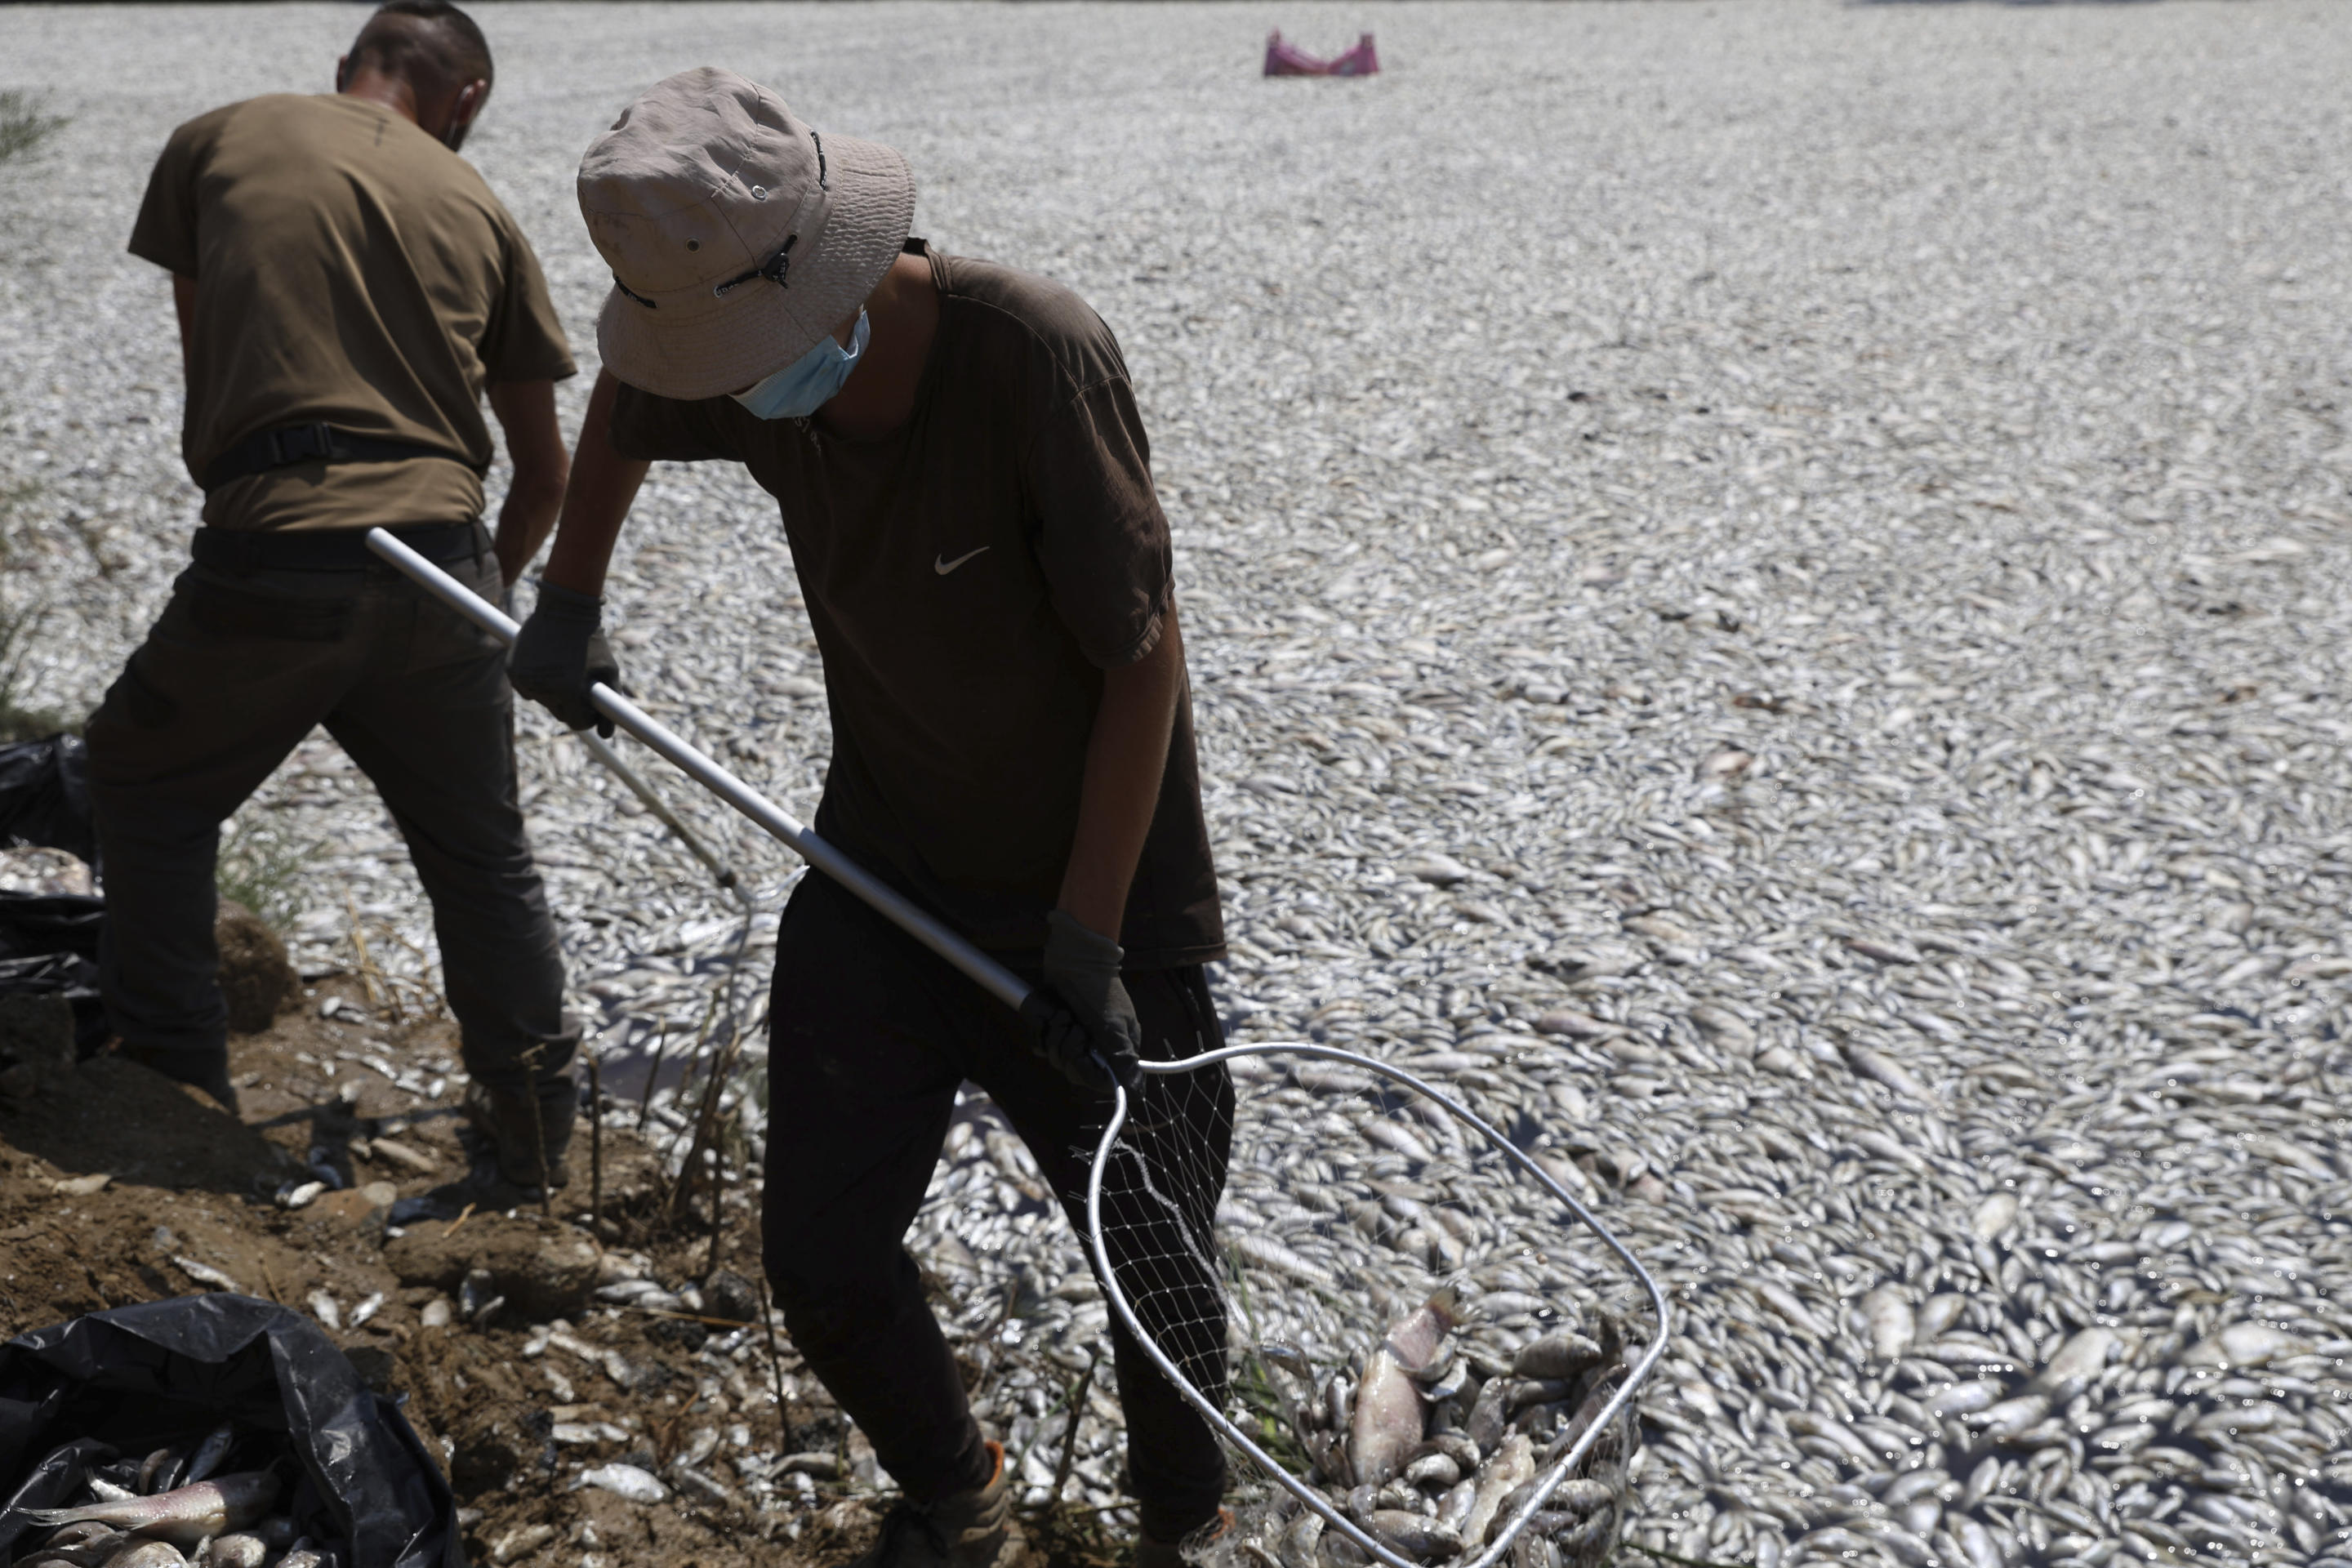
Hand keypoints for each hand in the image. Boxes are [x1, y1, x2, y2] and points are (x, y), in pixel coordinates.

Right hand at [510, 580, 620, 736]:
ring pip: (543, 700)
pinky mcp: (511, 670)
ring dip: (554, 692)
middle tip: (579, 682)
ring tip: (564, 667)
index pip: (579, 722)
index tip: (593, 705)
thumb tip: (608, 735)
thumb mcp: (609, 671)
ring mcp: (525, 679)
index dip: (589, 716)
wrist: (564, 609)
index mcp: (569, 691)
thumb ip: (612, 706)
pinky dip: (536, 681)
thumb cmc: (591, 641)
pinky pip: (527, 688)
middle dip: (572, 704)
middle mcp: (544, 689)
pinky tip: (547, 663)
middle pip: (560, 714)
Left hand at [1022, 909, 1142, 1091]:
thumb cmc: (1098, 991)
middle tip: (1073, 1027)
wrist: (1075, 956)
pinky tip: (1050, 1016)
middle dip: (1068, 1049)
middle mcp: (1097, 1045)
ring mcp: (1076, 1034)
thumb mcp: (1112, 1027)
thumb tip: (1137, 1093)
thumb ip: (1122, 1061)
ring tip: (1063, 1015)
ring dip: (1055, 1036)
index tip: (1081, 1054)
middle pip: (1075, 1070)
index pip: (1100, 1079)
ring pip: (1057, 1057)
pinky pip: (1043, 1044)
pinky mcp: (1057, 1025)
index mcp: (1118, 1048)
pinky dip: (1043, 1032)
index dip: (1086, 1071)